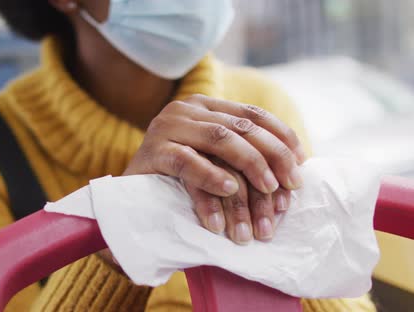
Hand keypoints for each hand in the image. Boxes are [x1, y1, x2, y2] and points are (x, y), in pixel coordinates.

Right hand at [124, 94, 305, 242]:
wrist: (131, 194)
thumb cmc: (179, 178)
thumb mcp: (214, 158)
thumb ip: (242, 150)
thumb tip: (296, 161)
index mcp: (205, 105)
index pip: (253, 114)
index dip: (282, 137)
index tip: (302, 163)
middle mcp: (186, 108)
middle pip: (242, 126)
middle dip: (274, 155)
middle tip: (292, 184)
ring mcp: (167, 127)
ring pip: (220, 138)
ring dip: (250, 164)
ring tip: (269, 190)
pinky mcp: (152, 151)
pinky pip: (187, 161)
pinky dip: (211, 175)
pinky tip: (229, 189)